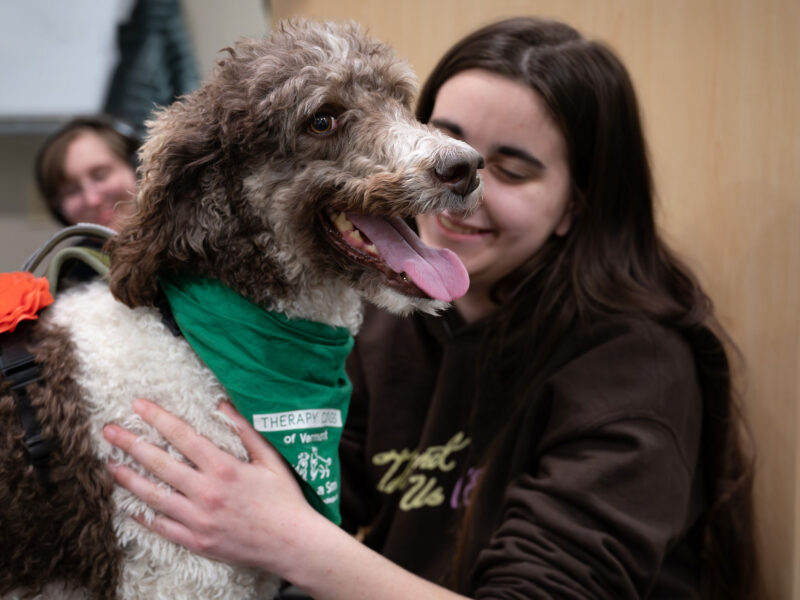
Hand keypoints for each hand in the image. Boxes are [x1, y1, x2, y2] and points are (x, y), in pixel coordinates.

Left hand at [103, 398, 317, 573]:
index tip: (137, 405)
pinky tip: (129, 505)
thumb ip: (245, 431)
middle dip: (131, 444)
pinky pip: (161, 527)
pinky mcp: (196, 541)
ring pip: (153, 496)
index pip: (183, 436)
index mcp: (224, 468)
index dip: (158, 418)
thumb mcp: (271, 459)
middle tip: (108, 431)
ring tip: (110, 465)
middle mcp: (206, 492)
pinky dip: (142, 515)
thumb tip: (222, 405)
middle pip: (159, 463)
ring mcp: (198, 519)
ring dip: (128, 478)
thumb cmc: (284, 498)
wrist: (291, 544)